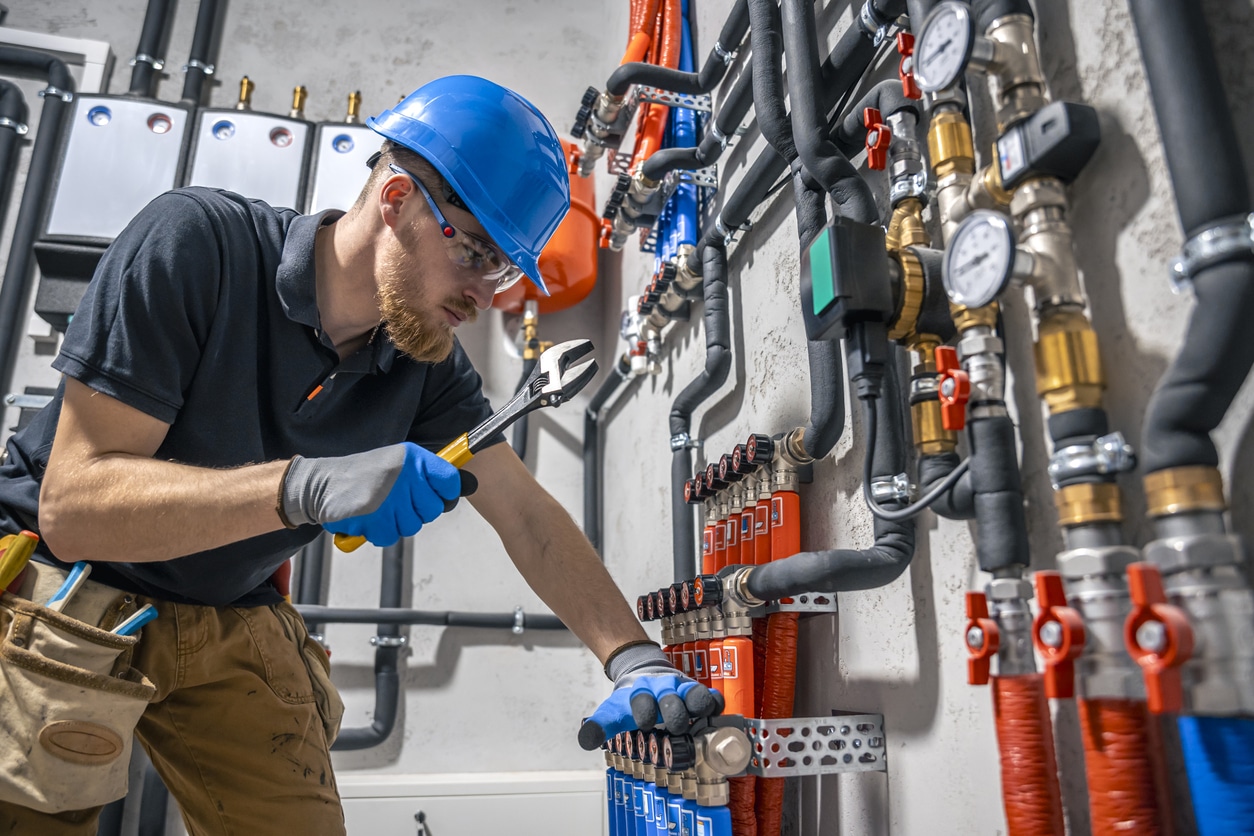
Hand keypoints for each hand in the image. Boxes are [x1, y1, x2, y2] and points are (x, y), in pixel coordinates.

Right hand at [281, 442, 464, 546]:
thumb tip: (467, 486)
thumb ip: (427, 475)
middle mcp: (405, 474)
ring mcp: (390, 496)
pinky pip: (390, 536)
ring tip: (379, 507)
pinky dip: (379, 532)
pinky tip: (368, 517)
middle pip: (433, 509)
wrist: (321, 484)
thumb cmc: (363, 476)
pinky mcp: (375, 516)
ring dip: (395, 523)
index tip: (433, 494)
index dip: (445, 493)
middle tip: (395, 501)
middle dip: (416, 511)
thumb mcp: (396, 463)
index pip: (450, 481)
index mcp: (413, 457)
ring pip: (412, 525)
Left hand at [577, 643, 722, 749]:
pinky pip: (712, 696)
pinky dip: (715, 704)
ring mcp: (682, 691)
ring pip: (695, 695)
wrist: (643, 672)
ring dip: (697, 706)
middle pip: (672, 700)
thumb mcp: (613, 710)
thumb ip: (600, 724)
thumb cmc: (630, 700)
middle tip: (674, 725)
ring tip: (697, 717)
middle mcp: (662, 690)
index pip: (642, 702)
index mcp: (640, 695)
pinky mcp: (698, 693)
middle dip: (674, 714)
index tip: (643, 723)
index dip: (644, 712)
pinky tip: (713, 714)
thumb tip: (585, 740)